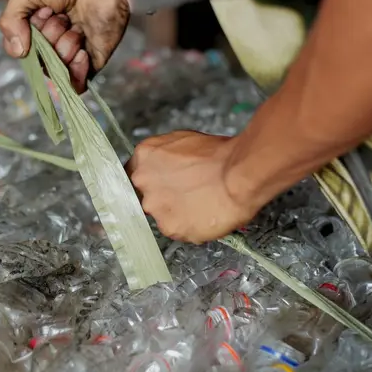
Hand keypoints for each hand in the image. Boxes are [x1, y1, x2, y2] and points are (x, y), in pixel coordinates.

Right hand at [0, 0, 129, 92]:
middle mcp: (53, 42)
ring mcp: (74, 51)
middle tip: (59, 16)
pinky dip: (75, 73)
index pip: (21, 50)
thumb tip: (18, 52)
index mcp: (36, 27)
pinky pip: (78, 82)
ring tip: (74, 25)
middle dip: (46, 39)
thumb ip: (11, 20)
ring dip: (63, 48)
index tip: (39, 13)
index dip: (24, 37)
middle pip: (39, 61)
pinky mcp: (94, 58)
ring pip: (58, 72)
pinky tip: (80, 52)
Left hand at [126, 131, 256, 243]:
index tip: (159, 187)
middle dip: (164, 197)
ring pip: (161, 215)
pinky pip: (176, 230)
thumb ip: (164, 156)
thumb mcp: (183, 141)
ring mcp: (155, 206)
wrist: (238, 174)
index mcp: (144, 156)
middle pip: (144, 196)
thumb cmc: (219, 155)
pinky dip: (189, 226)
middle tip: (186, 195)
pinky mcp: (170, 227)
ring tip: (199, 204)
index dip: (149, 182)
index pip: (132, 175)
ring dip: (176, 213)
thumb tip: (164, 166)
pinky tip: (203, 215)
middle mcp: (143, 182)